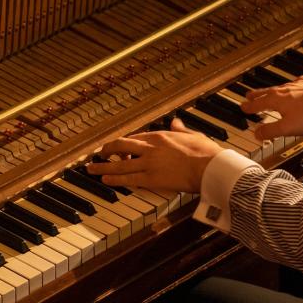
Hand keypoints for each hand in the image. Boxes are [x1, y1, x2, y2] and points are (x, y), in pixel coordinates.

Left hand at [87, 118, 222, 193]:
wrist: (210, 168)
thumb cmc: (205, 153)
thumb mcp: (192, 135)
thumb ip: (180, 129)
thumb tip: (176, 122)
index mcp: (160, 137)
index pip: (135, 138)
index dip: (123, 144)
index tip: (117, 148)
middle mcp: (151, 148)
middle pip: (121, 147)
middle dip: (106, 150)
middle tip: (98, 155)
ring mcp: (149, 164)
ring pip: (119, 165)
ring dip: (103, 166)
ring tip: (92, 169)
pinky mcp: (151, 179)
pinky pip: (128, 179)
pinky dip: (114, 179)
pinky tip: (105, 180)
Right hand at [240, 76, 302, 140]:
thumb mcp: (287, 128)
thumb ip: (269, 131)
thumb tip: (256, 133)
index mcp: (277, 99)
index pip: (258, 103)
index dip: (249, 106)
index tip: (243, 107)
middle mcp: (285, 90)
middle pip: (267, 92)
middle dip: (257, 95)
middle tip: (249, 95)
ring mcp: (298, 86)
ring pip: (280, 87)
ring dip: (272, 91)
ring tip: (268, 92)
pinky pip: (297, 83)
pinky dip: (291, 86)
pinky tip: (294, 86)